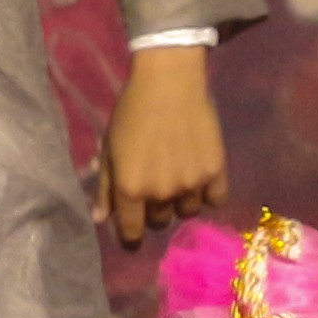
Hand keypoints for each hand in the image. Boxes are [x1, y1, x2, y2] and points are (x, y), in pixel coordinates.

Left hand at [94, 44, 224, 248]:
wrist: (170, 82)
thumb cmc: (132, 112)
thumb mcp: (109, 147)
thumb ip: (105, 186)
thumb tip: (101, 219)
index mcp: (130, 188)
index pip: (131, 232)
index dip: (131, 235)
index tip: (134, 229)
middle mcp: (161, 192)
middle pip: (161, 221)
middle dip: (156, 210)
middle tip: (157, 187)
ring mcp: (190, 184)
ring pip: (188, 211)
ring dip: (182, 201)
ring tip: (181, 178)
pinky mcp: (215, 172)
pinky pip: (216, 199)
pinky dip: (209, 193)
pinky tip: (202, 176)